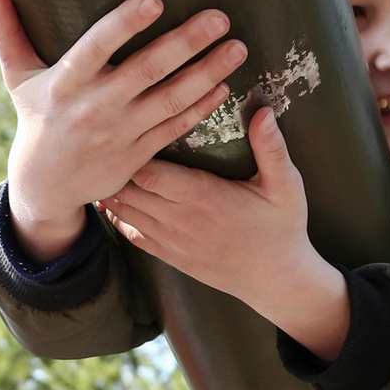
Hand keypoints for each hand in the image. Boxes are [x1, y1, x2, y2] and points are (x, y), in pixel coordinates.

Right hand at [0, 0, 244, 260]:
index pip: (96, 48)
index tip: (155, 0)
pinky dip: (201, 107)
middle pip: (147, 71)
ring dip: (207, 73)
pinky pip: (175, 127)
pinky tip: (224, 85)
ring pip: (170, 100)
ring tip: (236, 47)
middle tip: (219, 17)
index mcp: (66, 84)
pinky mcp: (139, 154)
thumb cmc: (36, 117)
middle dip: (186, 43)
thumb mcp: (19, 78)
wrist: (46, 185)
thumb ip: (9, 32)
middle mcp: (96, 108)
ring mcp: (120, 133)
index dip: (124, 25)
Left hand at [102, 105, 349, 361]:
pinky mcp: (170, 257)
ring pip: (126, 212)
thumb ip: (271, 148)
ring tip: (103, 166)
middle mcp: (180, 220)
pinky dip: (118, 217)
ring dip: (113, 191)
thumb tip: (264, 110)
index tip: (130, 131)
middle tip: (107, 144)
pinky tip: (112, 202)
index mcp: (203, 196)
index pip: (149, 171)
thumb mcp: (286, 186)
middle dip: (117, 168)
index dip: (134, 151)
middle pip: (129, 190)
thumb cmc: (282, 228)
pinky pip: (132, 235)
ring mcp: (172, 242)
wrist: (276, 280)